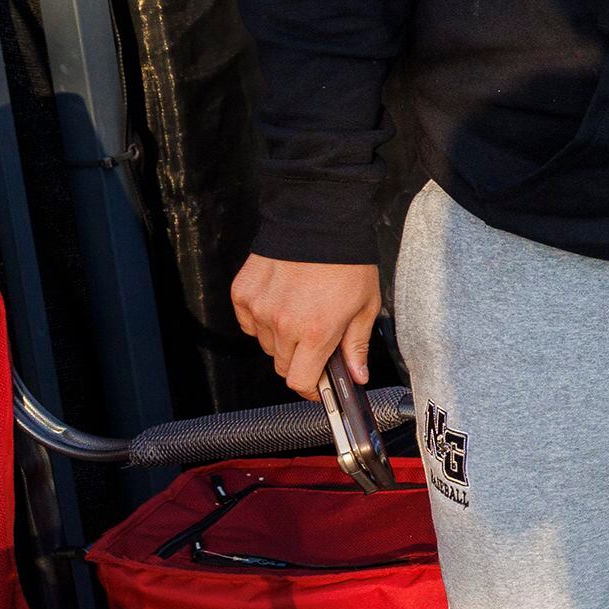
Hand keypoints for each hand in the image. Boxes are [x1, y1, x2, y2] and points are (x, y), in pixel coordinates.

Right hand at [230, 255, 382, 396]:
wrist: (318, 219)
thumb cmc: (346, 260)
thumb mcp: (365, 306)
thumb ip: (356, 345)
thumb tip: (357, 376)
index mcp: (316, 332)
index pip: (301, 382)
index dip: (311, 389)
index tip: (317, 385)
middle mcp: (283, 324)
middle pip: (282, 366)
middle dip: (300, 360)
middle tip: (316, 338)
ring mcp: (259, 309)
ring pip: (266, 344)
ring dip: (281, 338)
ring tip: (300, 311)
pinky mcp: (243, 293)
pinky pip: (249, 322)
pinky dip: (262, 319)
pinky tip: (281, 300)